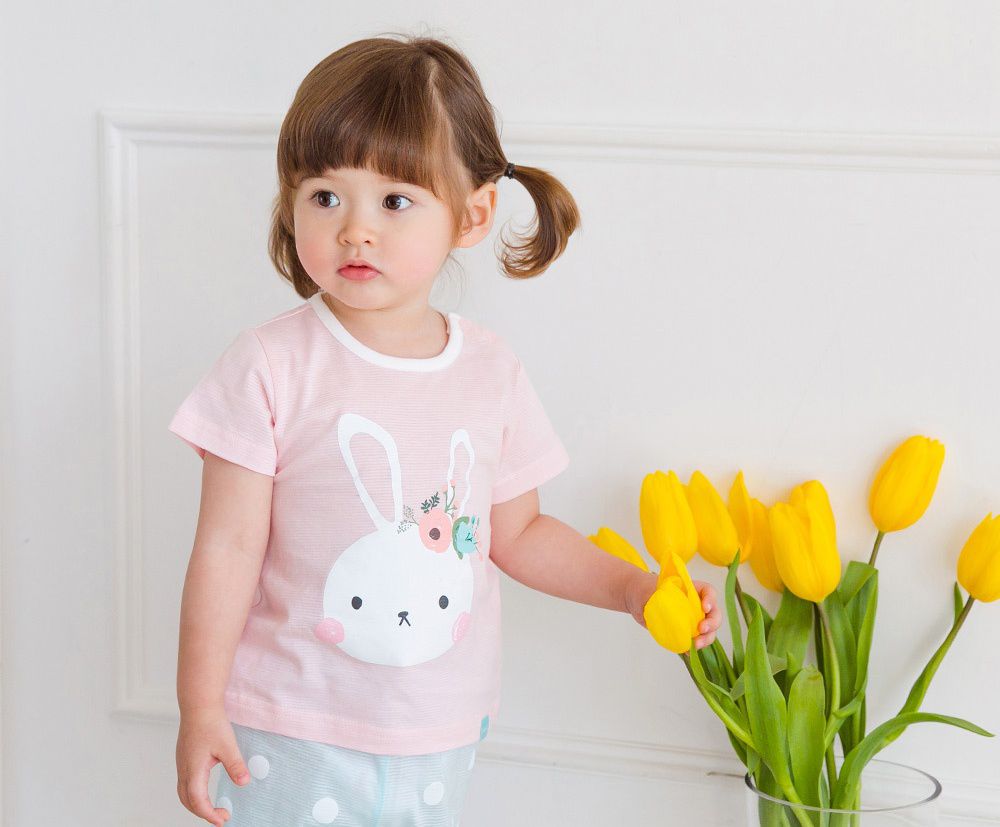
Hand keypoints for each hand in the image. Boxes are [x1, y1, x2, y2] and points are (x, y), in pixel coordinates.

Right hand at [176, 706, 250, 825]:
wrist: (198, 705)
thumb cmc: (211, 722)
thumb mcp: (228, 745)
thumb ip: (235, 765)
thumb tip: (244, 782)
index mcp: (193, 769)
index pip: (198, 801)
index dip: (209, 814)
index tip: (222, 820)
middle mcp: (184, 769)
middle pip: (187, 801)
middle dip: (202, 812)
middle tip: (220, 817)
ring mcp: (182, 763)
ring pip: (183, 792)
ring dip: (196, 804)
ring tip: (212, 807)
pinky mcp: (184, 758)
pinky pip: (184, 782)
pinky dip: (193, 792)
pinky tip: (205, 789)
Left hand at [624, 572, 722, 649]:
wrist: (639, 599)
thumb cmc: (646, 590)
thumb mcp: (650, 590)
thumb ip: (659, 599)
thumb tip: (669, 615)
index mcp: (692, 589)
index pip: (708, 591)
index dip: (710, 599)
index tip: (704, 607)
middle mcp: (696, 604)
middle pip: (714, 614)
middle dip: (711, 623)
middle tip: (702, 630)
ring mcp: (692, 619)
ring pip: (708, 630)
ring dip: (706, 638)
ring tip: (695, 645)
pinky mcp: (685, 632)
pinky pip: (695, 641)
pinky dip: (693, 647)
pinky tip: (688, 651)